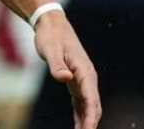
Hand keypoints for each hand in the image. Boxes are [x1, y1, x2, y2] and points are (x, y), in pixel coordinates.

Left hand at [33, 11, 101, 128]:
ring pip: (89, 105)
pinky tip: (79, 125)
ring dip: (87, 121)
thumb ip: (56, 65)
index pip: (91, 99)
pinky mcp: (75, 79)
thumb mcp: (50, 50)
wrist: (51, 24)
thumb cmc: (50, 36)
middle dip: (91, 123)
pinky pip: (81, 101)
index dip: (90, 117)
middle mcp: (87, 77)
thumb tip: (64, 78)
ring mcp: (83, 79)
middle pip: (93, 105)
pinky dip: (81, 113)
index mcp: (84, 71)